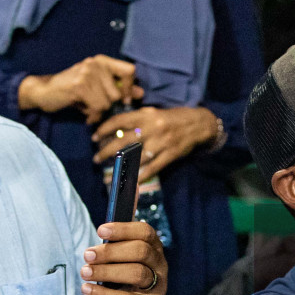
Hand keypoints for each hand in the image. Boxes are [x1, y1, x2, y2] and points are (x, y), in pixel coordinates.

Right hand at [19, 56, 139, 124]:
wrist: (43, 92)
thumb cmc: (73, 91)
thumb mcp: (97, 88)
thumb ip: (118, 88)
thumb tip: (140, 92)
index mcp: (102, 61)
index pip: (130, 70)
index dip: (129, 88)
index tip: (124, 100)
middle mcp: (96, 63)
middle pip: (118, 93)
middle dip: (108, 105)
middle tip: (95, 106)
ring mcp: (87, 73)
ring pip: (108, 102)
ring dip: (98, 111)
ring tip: (88, 109)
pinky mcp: (79, 86)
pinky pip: (98, 107)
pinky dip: (92, 115)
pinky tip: (85, 114)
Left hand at [81, 219, 168, 294]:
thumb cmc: (123, 280)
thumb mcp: (121, 260)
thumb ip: (114, 244)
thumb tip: (103, 228)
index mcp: (153, 248)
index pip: (145, 232)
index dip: (123, 229)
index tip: (100, 231)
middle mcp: (159, 265)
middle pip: (141, 251)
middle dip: (111, 252)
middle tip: (87, 255)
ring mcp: (158, 287)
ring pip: (137, 273)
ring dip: (106, 271)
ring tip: (85, 272)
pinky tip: (87, 289)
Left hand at [92, 106, 219, 179]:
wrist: (199, 124)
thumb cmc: (173, 118)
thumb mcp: (154, 113)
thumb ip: (137, 119)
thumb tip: (116, 129)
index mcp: (146, 115)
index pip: (120, 120)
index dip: (105, 129)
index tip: (94, 137)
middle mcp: (153, 128)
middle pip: (124, 141)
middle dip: (107, 151)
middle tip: (96, 159)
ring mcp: (162, 142)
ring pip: (137, 157)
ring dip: (121, 167)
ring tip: (110, 174)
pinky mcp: (171, 154)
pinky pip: (153, 168)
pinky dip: (142, 176)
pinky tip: (132, 182)